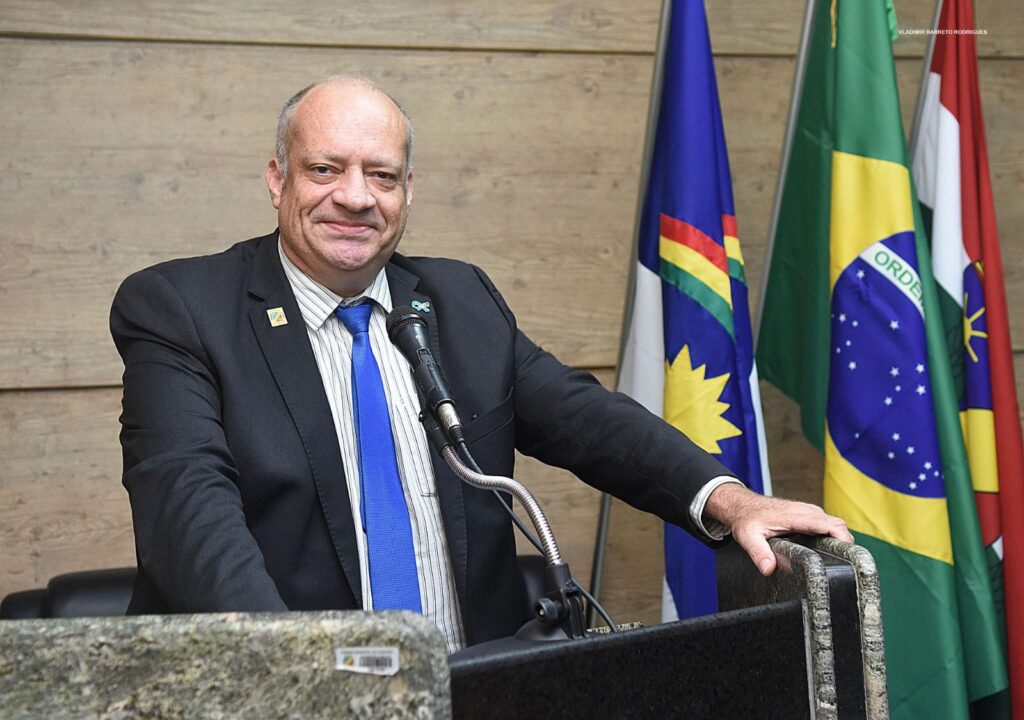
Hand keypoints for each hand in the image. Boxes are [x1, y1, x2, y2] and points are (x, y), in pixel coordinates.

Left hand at [704, 483, 852, 575]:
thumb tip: (769, 569)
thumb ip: (759, 553)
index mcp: (796, 516)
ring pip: (834, 524)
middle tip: (845, 566)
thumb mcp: (748, 537)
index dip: (843, 540)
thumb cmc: (746, 518)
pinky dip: (831, 536)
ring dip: (838, 540)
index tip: (849, 556)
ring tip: (838, 562)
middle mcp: (806, 511)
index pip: (829, 524)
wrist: (742, 505)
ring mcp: (808, 512)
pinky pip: (826, 524)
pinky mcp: (808, 515)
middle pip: (837, 525)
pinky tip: (827, 551)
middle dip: (845, 543)